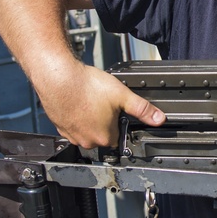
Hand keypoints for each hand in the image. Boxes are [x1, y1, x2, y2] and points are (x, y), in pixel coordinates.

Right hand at [35, 62, 164, 147]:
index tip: (118, 112)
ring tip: (91, 101)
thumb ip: (143, 109)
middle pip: (103, 135)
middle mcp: (86, 141)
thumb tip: (159, 118)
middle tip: (104, 104)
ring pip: (87, 131)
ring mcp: (71, 135)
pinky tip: (79, 102)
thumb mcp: (122, 95)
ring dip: (90, 119)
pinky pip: (72, 126)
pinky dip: (76, 116)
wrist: (57, 77)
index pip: (119, 137)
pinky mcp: (59, 127)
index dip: (120, 123)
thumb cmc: (86, 86)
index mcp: (104, 138)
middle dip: (105, 122)